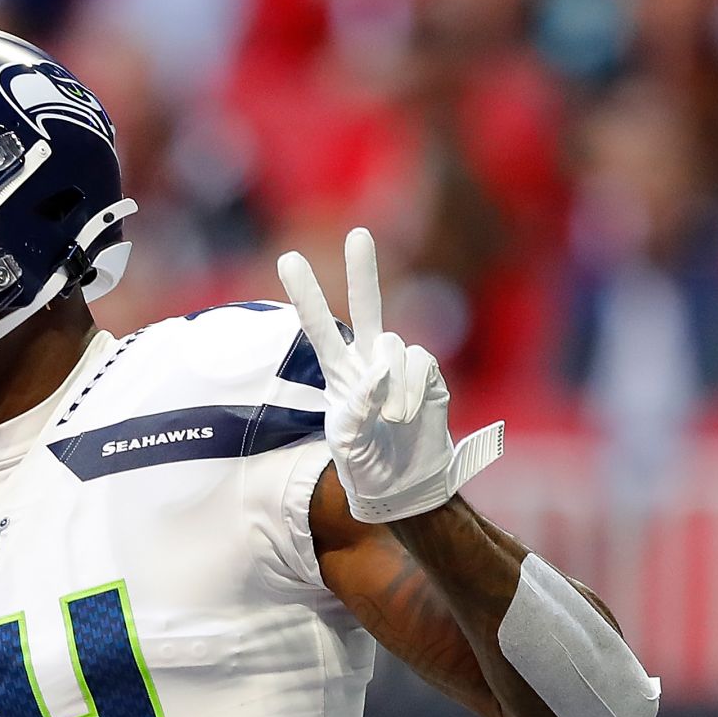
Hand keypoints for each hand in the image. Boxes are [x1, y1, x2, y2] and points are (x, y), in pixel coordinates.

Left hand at [276, 228, 502, 523]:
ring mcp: (401, 366)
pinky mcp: (429, 374)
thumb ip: (355, 407)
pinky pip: (420, 366)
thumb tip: (376, 373)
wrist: (405, 484)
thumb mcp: (348, 441)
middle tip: (359, 233)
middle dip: (364, 270)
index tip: (288, 258)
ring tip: (391, 420)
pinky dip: (412, 392)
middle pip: (368, 306)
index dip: (307, 294)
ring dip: (392, 388)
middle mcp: (369, 361)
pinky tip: (408, 415)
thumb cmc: (366, 463)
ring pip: (394, 346)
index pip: (319, 328)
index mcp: (339, 373)